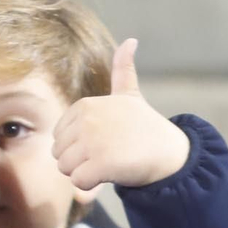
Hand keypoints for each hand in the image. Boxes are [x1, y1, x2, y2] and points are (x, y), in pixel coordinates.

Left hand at [52, 39, 190, 192]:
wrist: (169, 153)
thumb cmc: (145, 127)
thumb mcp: (130, 95)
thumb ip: (123, 70)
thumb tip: (131, 40)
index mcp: (84, 106)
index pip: (59, 137)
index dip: (78, 146)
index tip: (104, 140)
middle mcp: (86, 120)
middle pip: (59, 154)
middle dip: (80, 161)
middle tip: (107, 154)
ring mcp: (93, 141)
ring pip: (66, 169)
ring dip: (85, 174)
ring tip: (109, 163)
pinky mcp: (101, 163)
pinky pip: (78, 182)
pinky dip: (91, 186)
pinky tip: (110, 174)